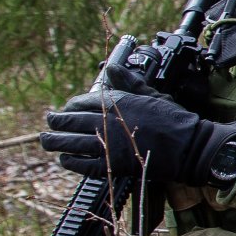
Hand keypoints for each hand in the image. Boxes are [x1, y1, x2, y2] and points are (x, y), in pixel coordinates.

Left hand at [42, 68, 235, 185]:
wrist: (189, 147)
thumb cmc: (174, 120)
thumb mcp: (152, 94)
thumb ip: (128, 83)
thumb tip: (110, 69)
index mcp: (116, 103)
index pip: (82, 102)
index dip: (70, 106)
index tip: (67, 108)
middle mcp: (108, 123)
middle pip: (69, 122)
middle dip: (55, 122)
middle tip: (49, 123)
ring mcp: (108, 145)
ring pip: (70, 143)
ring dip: (55, 142)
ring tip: (47, 141)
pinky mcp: (112, 165)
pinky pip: (82, 164)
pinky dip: (70, 161)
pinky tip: (65, 159)